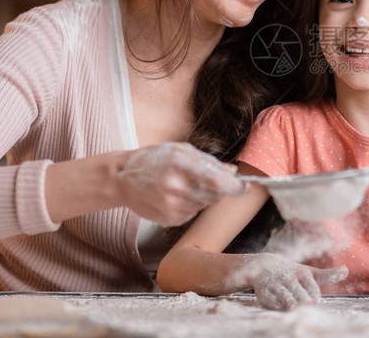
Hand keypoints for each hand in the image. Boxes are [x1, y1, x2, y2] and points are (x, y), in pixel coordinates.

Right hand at [116, 142, 246, 225]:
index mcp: (180, 165)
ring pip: (205, 205)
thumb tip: (233, 171)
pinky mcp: (169, 219)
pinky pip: (192, 213)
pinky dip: (191, 204)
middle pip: (214, 195)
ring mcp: (171, 206)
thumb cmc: (153, 159)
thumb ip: (208, 161)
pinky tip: (176, 195)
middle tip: (210, 180)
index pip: (216, 181)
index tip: (246, 187)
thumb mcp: (180, 150)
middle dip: (220, 189)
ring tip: (186, 184)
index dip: (235, 186)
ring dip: (204, 196)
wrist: (122, 178)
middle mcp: (175, 187)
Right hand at [244, 254, 347, 310]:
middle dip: (304, 302)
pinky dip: (278, 307)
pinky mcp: (264, 293)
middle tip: (305, 304)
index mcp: (301, 273)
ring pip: (287, 300)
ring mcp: (276, 285)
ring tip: (295, 307)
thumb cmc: (291, 272)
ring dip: (293, 305)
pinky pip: (272, 303)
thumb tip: (346, 270)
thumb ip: (327, 275)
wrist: (262, 265)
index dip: (314, 296)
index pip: (312, 289)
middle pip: (301, 297)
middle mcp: (289, 278)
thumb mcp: (309, 272)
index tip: (313, 299)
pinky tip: (282, 308)